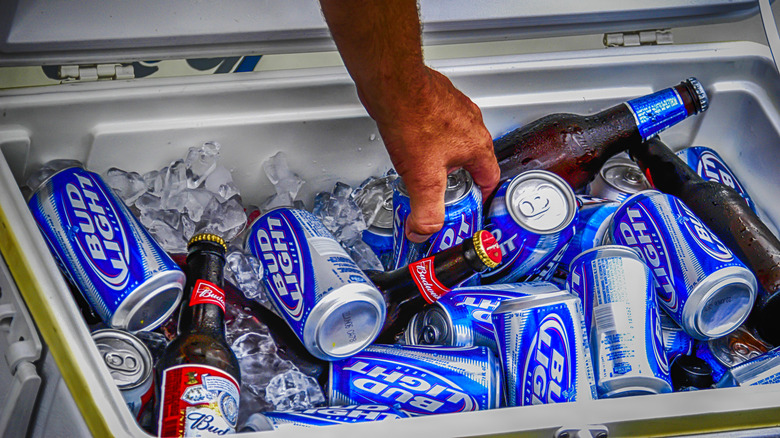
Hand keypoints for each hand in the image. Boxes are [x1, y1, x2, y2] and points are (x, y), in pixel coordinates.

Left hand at [359, 67, 499, 241]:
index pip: (490, 179)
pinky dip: (430, 138)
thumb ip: (426, 211)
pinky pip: (440, 125)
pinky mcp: (436, 100)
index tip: (472, 207)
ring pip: (457, 140)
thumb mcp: (423, 179)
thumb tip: (424, 231)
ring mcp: (455, 109)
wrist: (393, 83)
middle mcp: (472, 124)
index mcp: (477, 145)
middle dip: (459, 179)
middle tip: (444, 193)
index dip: (482, 197)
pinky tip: (413, 142)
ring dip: (444, 157)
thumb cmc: (413, 119)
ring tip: (426, 169)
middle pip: (474, 160)